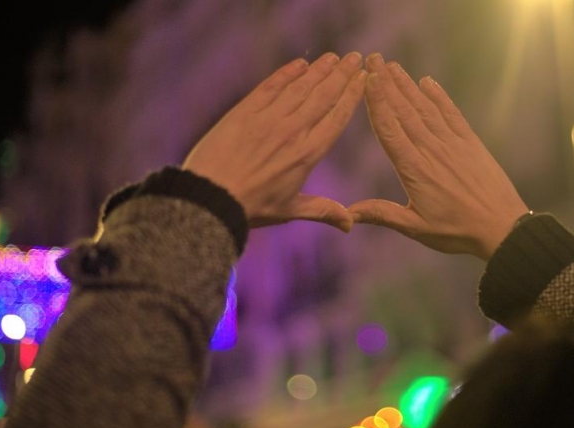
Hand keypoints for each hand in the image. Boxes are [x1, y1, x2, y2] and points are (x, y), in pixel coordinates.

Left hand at [182, 52, 366, 231]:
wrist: (211, 198)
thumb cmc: (251, 208)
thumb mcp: (290, 211)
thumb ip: (322, 210)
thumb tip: (350, 223)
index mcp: (308, 154)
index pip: (337, 117)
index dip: (352, 95)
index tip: (363, 79)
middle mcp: (293, 131)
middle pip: (324, 95)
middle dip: (342, 74)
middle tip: (355, 58)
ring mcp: (269, 118)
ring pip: (301, 87)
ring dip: (319, 70)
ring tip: (333, 56)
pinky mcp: (246, 110)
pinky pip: (271, 85)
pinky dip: (287, 72)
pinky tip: (300, 64)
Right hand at [349, 54, 528, 259]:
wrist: (503, 228)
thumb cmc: (458, 232)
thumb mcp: (416, 228)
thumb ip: (382, 215)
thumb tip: (348, 213)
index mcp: (414, 170)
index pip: (389, 130)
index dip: (376, 103)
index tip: (366, 80)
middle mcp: (431, 150)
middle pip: (404, 111)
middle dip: (386, 84)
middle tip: (372, 59)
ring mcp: (452, 144)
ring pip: (424, 109)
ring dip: (407, 85)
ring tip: (392, 66)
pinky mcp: (470, 143)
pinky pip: (451, 114)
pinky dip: (439, 97)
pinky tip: (427, 82)